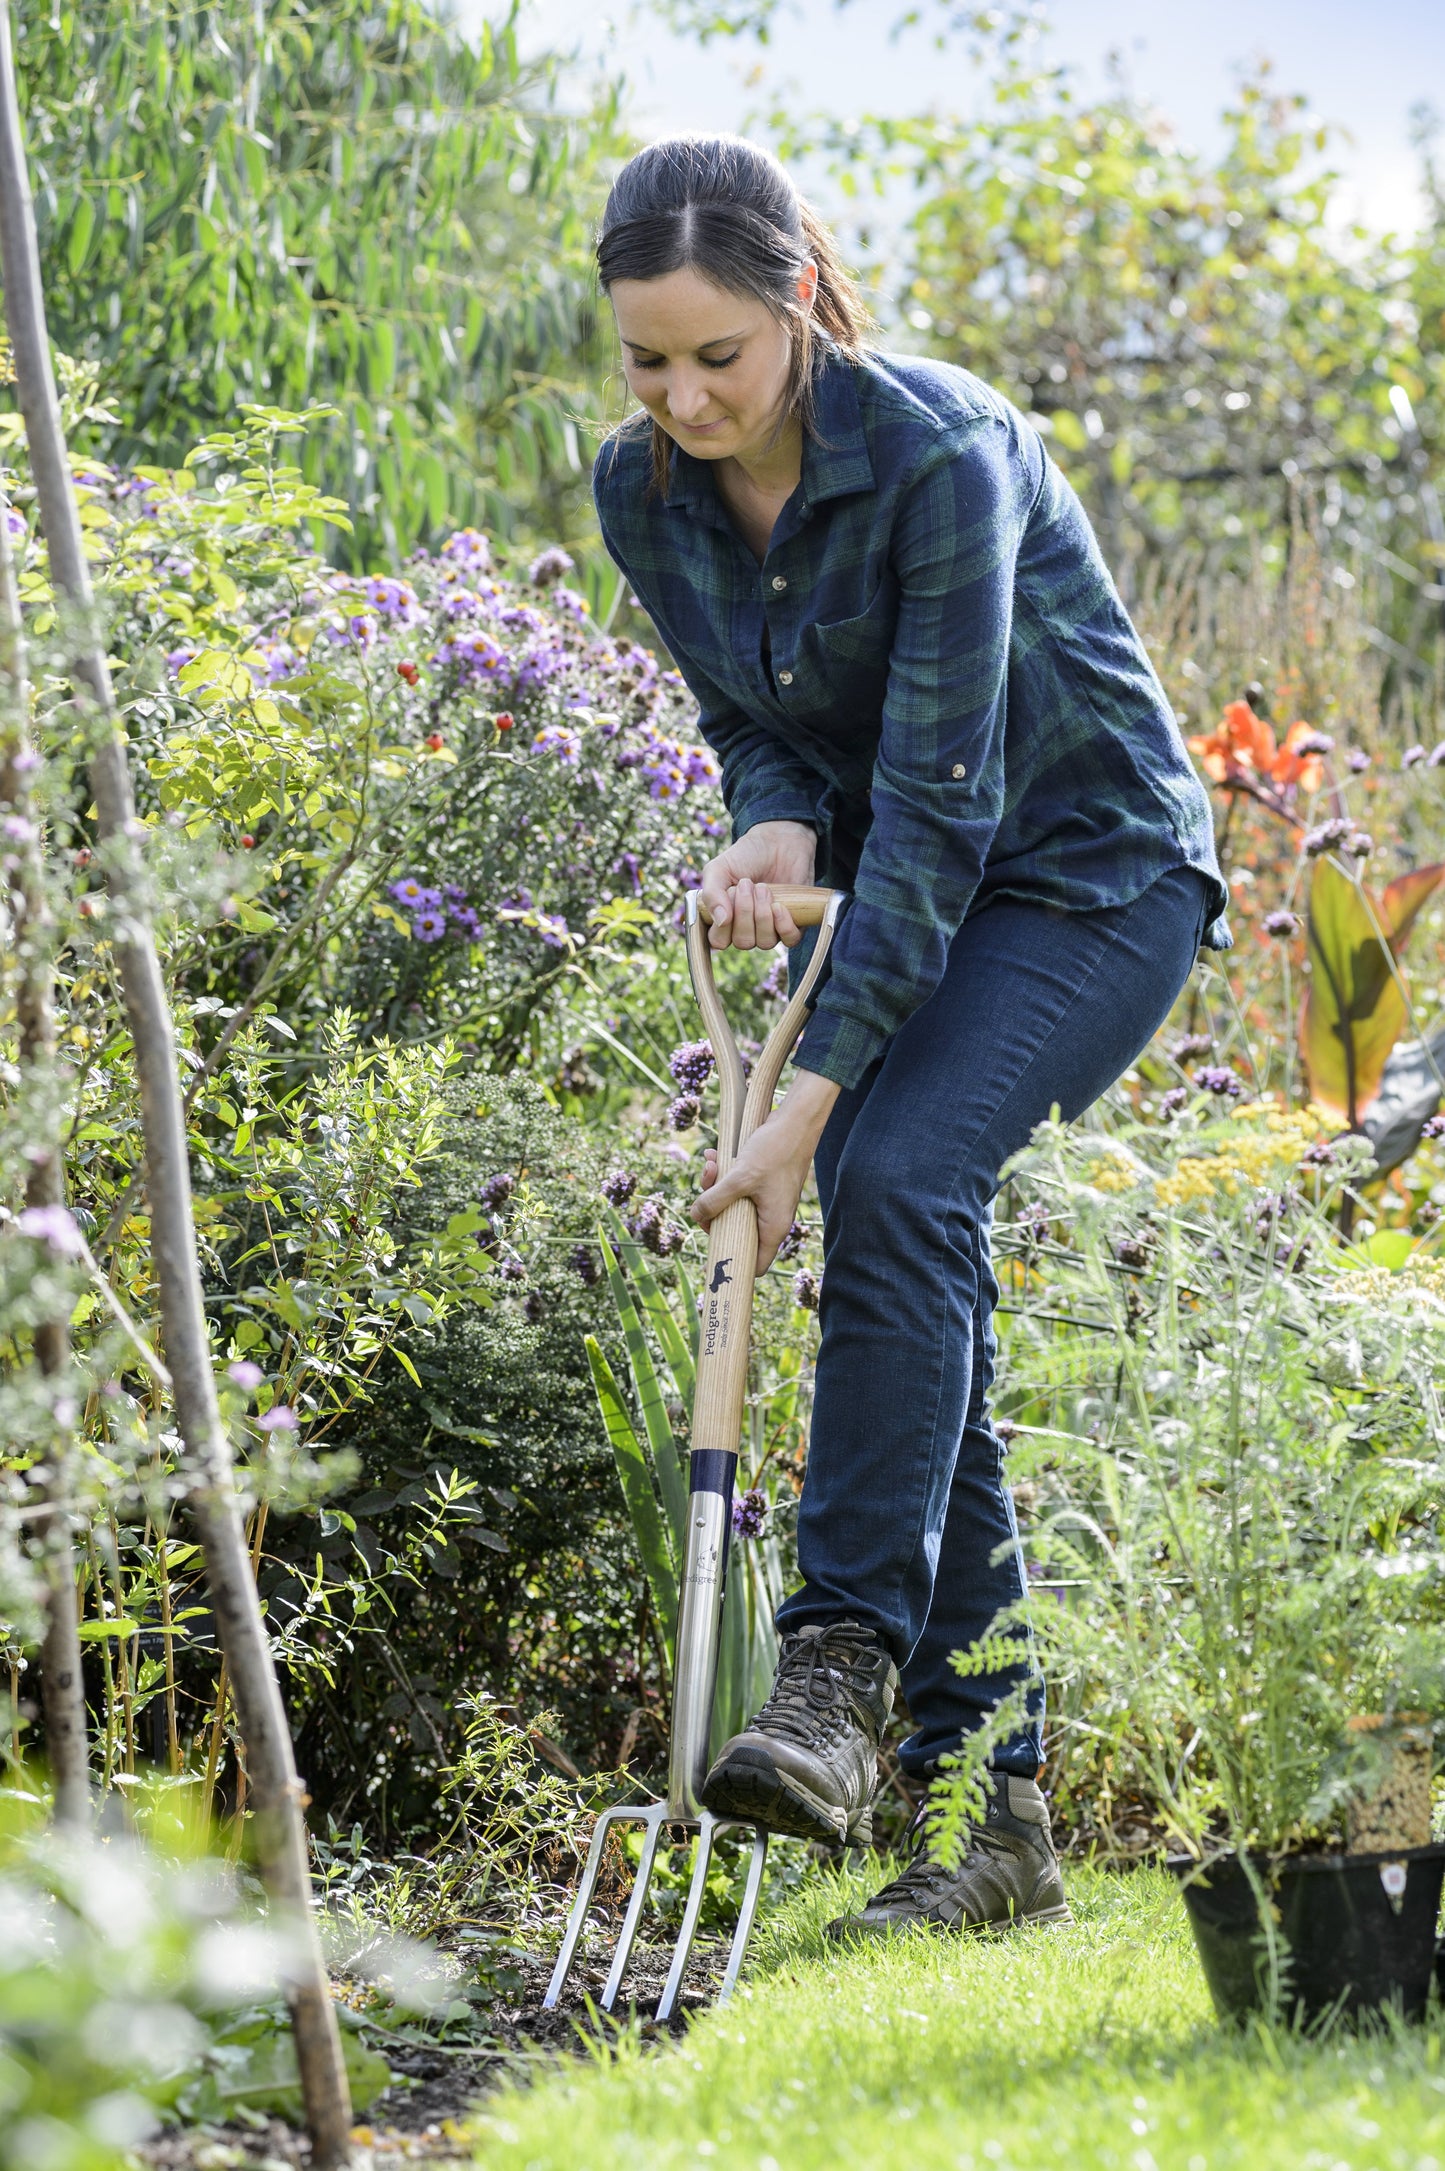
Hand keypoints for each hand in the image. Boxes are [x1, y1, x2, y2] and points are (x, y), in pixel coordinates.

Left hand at [694, 1070, 840, 1270]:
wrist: (795, 1120)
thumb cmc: (775, 1151)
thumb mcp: (740, 1177)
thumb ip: (715, 1199)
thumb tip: (695, 1216)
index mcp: (774, 1226)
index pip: (755, 1264)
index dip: (733, 1264)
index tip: (710, 1260)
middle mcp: (771, 1217)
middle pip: (734, 1230)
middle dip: (714, 1213)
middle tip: (704, 1196)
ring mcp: (766, 1200)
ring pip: (732, 1206)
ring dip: (715, 1188)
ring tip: (710, 1165)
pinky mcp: (761, 1183)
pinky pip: (736, 1187)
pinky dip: (723, 1175)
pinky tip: (714, 1156)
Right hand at [699, 819, 815, 951]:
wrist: (778, 841)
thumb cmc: (745, 856)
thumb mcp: (719, 869)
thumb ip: (711, 893)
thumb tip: (721, 921)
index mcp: (724, 919)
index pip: (718, 941)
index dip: (723, 925)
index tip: (728, 895)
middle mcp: (746, 929)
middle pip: (743, 942)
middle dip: (745, 912)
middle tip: (748, 884)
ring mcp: (770, 928)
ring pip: (765, 942)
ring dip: (763, 914)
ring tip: (763, 888)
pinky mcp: (793, 923)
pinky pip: (789, 940)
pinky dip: (784, 925)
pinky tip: (779, 905)